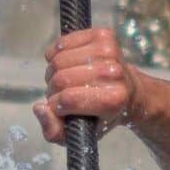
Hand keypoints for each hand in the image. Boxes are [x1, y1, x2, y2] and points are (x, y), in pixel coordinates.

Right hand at [34, 27, 138, 143]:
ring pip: (59, 60)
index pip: (67, 99)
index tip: (60, 107)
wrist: (130, 91)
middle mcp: (114, 73)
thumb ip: (54, 131)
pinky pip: (62, 43)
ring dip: (53, 72)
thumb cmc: (101, 115)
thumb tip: (39, 108)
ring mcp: (109, 51)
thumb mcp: (80, 134)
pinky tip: (66, 63)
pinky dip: (56, 54)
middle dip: (52, 89)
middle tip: (61, 93)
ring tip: (64, 79)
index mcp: (112, 100)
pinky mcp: (103, 35)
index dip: (55, 105)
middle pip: (61, 78)